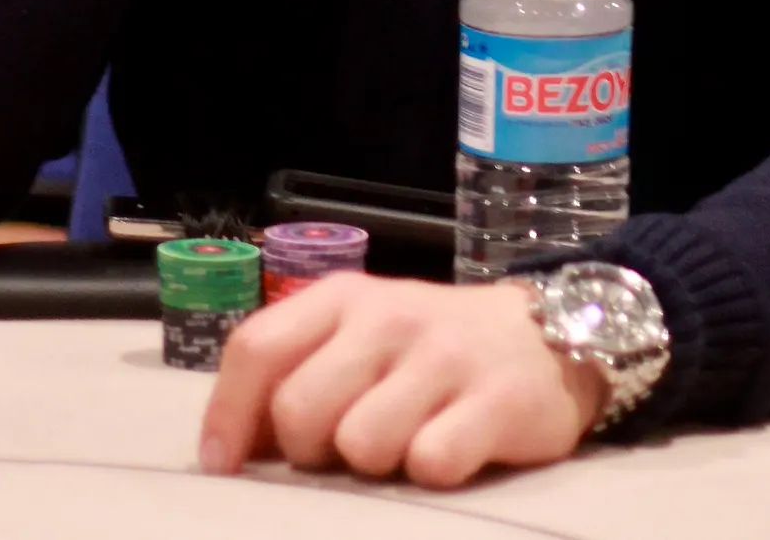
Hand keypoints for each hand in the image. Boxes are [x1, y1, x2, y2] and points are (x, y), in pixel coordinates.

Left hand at [199, 273, 605, 489]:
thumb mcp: (361, 336)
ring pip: (361, 444)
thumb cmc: (430, 346)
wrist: (545, 333)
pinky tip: (451, 447)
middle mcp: (388, 317)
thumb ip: (300, 372)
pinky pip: (432, 462)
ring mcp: (443, 356)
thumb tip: (234, 445)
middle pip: (299, 410)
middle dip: (310, 449)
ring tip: (405, 440)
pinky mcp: (496, 399)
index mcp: (342, 298)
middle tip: (344, 447)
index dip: (227, 415)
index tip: (223, 466)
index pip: (256, 349)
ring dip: (377, 463)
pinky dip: (433, 471)